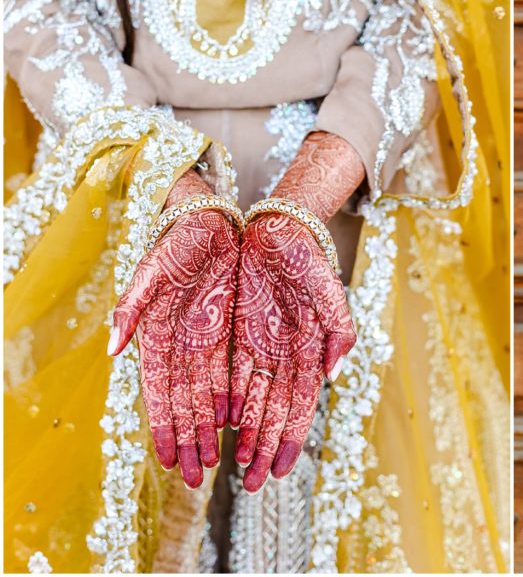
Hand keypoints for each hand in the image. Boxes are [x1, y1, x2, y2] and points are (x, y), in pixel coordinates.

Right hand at [109, 171, 238, 487]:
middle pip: (188, 403)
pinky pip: (230, 371)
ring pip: (209, 393)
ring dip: (210, 429)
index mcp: (160, 336)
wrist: (208, 219)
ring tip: (215, 462)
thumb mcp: (148, 272)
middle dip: (191, 441)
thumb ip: (130, 308)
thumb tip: (112, 349)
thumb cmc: (173, 243)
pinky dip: (230, 397)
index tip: (166, 461)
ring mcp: (207, 339)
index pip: (162, 394)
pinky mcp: (229, 330)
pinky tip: (234, 423)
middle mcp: (184, 345)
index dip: (165, 428)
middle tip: (196, 479)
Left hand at [230, 213, 355, 492]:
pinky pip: (235, 374)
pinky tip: (222, 425)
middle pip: (275, 410)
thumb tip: (335, 374)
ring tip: (236, 464)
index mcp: (311, 347)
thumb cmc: (309, 257)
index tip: (282, 470)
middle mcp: (287, 353)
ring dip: (247, 432)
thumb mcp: (330, 291)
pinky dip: (231, 401)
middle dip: (265, 446)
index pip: (301, 403)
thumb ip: (340, 331)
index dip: (291, 437)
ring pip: (255, 398)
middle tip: (254, 483)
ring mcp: (265, 345)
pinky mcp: (243, 332)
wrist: (279, 226)